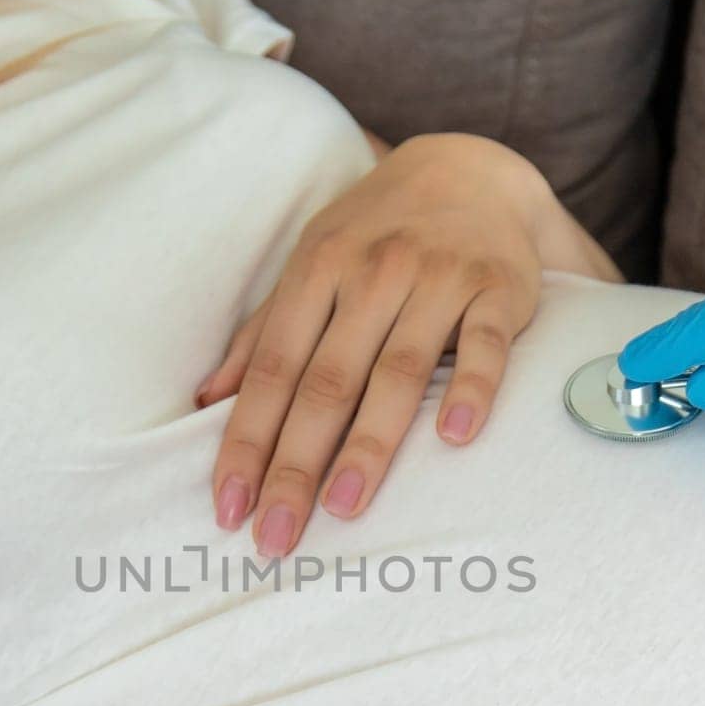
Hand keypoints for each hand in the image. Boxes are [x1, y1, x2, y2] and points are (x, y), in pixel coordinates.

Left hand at [198, 133, 618, 557]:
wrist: (472, 169)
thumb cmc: (376, 234)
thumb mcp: (312, 265)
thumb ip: (263, 333)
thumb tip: (207, 401)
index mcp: (317, 270)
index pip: (273, 370)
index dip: (246, 442)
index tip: (229, 506)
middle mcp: (373, 272)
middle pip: (326, 383)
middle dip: (295, 465)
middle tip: (275, 536)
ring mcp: (438, 279)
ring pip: (397, 371)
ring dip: (369, 444)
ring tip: (343, 508)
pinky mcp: (497, 289)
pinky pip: (485, 346)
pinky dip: (470, 389)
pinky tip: (454, 439)